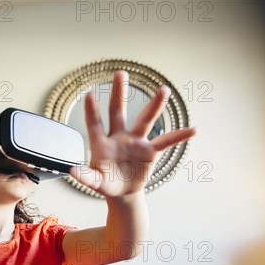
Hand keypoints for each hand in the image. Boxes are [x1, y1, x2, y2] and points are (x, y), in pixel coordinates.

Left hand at [69, 71, 195, 197]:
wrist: (122, 192)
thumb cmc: (105, 183)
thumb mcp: (94, 182)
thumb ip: (84, 176)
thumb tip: (72, 170)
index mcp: (101, 144)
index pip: (95, 124)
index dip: (92, 111)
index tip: (88, 94)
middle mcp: (119, 137)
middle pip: (118, 111)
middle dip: (119, 93)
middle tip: (121, 73)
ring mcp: (135, 142)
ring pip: (145, 120)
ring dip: (154, 105)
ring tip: (164, 89)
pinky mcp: (150, 151)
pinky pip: (166, 142)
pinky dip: (179, 136)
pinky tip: (193, 129)